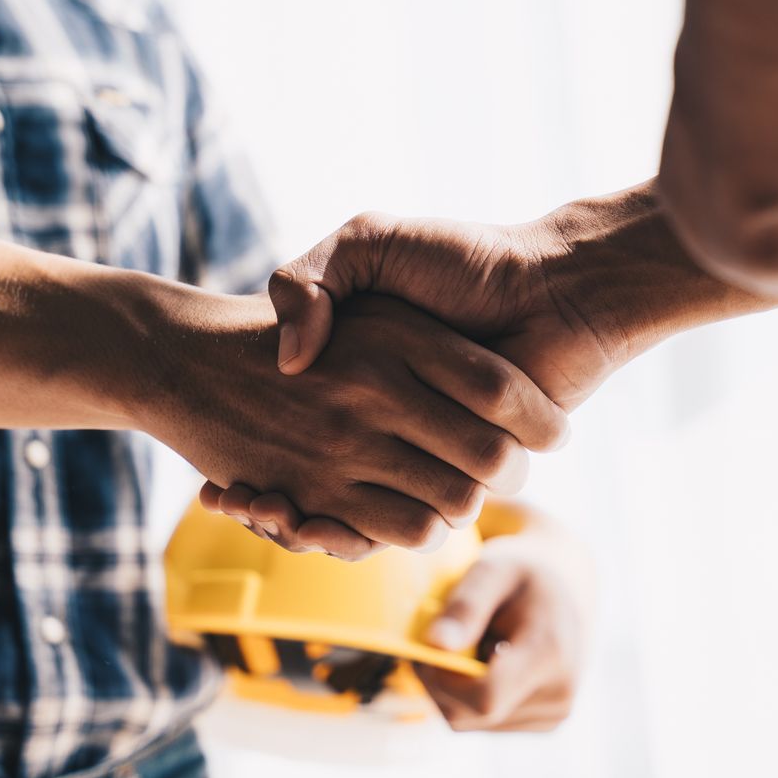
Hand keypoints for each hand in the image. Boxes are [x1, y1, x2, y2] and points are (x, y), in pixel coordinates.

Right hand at [205, 185, 776, 555]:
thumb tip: (290, 359)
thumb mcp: (370, 242)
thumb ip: (312, 279)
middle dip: (270, 505)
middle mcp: (393, 420)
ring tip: (261, 511)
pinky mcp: (460, 477)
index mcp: (370, 372)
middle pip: (311, 491)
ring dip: (309, 524)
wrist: (558, 286)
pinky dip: (355, 535)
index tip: (218, 478)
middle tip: (230, 500)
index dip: (251, 466)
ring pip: (348, 517)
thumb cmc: (464, 258)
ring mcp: (426, 452)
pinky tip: (309, 521)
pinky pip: (396, 528)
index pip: (286, 435)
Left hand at [413, 515, 593, 732]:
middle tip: (435, 640)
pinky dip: (468, 699)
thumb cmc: (523, 576)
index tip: (428, 646)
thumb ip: (465, 607)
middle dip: (438, 681)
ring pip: (469, 723)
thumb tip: (435, 645)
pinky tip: (484, 665)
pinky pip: (483, 725)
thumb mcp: (494, 571)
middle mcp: (559, 694)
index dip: (442, 678)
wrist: (565, 592)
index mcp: (551, 653)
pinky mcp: (544, 724)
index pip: (484, 697)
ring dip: (450, 690)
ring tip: (466, 647)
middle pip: (469, 715)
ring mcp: (554, 715)